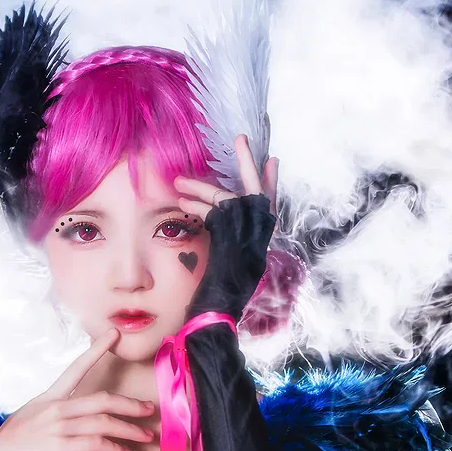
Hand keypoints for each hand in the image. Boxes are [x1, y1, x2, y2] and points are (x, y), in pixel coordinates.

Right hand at [0, 328, 155, 450]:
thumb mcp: (25, 423)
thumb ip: (47, 416)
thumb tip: (65, 419)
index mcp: (46, 399)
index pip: (75, 369)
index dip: (96, 350)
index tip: (114, 335)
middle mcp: (54, 408)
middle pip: (102, 400)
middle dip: (130, 404)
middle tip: (149, 410)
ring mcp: (57, 427)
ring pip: (104, 422)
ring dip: (129, 430)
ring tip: (145, 437)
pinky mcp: (60, 447)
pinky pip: (96, 444)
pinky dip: (115, 450)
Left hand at [174, 135, 279, 320]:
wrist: (219, 312)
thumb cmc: (220, 294)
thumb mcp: (230, 261)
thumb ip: (228, 238)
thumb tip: (218, 218)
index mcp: (260, 239)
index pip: (268, 204)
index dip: (269, 182)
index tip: (272, 161)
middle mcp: (259, 233)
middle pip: (256, 190)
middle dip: (248, 162)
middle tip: (241, 138)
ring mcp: (248, 233)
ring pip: (227, 197)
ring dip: (201, 187)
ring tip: (178, 182)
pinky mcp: (233, 234)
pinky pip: (217, 209)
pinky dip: (199, 203)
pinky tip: (183, 201)